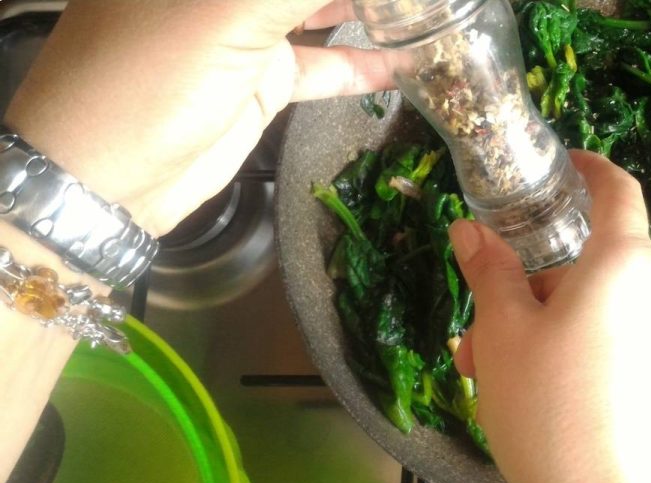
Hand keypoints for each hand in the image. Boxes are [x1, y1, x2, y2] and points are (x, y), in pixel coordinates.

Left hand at [4, 0, 390, 236]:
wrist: (106, 178)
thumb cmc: (151, 77)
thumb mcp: (230, 10)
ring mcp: (245, 30)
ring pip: (320, 6)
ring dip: (370, 10)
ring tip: (426, 16)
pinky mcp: (261, 79)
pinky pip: (323, 61)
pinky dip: (362, 63)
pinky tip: (404, 64)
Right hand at [449, 151, 650, 482]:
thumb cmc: (549, 410)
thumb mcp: (503, 333)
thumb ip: (490, 271)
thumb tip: (469, 231)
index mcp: (626, 263)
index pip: (618, 189)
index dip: (589, 168)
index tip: (560, 166)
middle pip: (590, 260)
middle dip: (528, 282)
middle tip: (480, 325)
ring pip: (594, 305)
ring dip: (538, 322)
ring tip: (488, 369)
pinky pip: (612, 338)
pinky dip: (568, 346)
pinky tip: (525, 389)